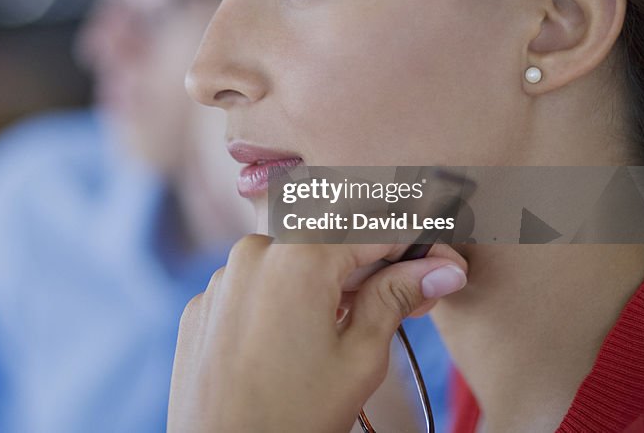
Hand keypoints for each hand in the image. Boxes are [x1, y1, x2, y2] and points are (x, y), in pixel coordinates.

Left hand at [168, 237, 467, 432]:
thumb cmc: (293, 417)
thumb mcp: (360, 357)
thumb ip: (396, 298)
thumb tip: (440, 266)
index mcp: (297, 257)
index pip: (372, 229)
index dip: (415, 245)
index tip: (441, 263)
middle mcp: (252, 254)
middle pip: (329, 242)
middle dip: (372, 265)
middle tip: (411, 296)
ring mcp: (221, 280)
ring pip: (288, 263)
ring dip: (325, 282)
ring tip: (351, 324)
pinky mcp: (202, 307)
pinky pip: (252, 289)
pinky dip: (281, 301)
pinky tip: (298, 340)